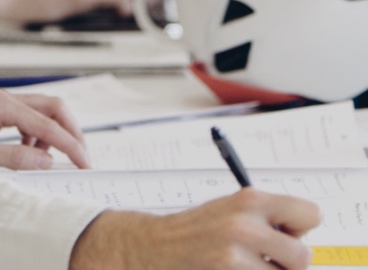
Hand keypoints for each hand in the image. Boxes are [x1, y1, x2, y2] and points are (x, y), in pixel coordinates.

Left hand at [0, 88, 89, 169]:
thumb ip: (13, 157)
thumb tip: (45, 160)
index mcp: (0, 104)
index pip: (47, 123)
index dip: (69, 143)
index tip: (83, 160)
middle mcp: (5, 98)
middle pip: (53, 107)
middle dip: (71, 131)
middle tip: (82, 155)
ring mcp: (3, 104)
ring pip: (43, 112)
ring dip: (55, 133)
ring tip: (53, 157)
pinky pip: (30, 120)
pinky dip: (38, 136)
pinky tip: (31, 151)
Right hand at [70, 188, 320, 269]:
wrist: (151, 248)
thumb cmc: (195, 230)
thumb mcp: (230, 209)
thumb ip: (266, 216)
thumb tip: (303, 233)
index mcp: (250, 200)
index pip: (311, 213)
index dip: (299, 227)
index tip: (283, 233)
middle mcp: (245, 226)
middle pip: (304, 256)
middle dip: (287, 263)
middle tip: (263, 259)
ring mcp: (235, 259)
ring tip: (244, 268)